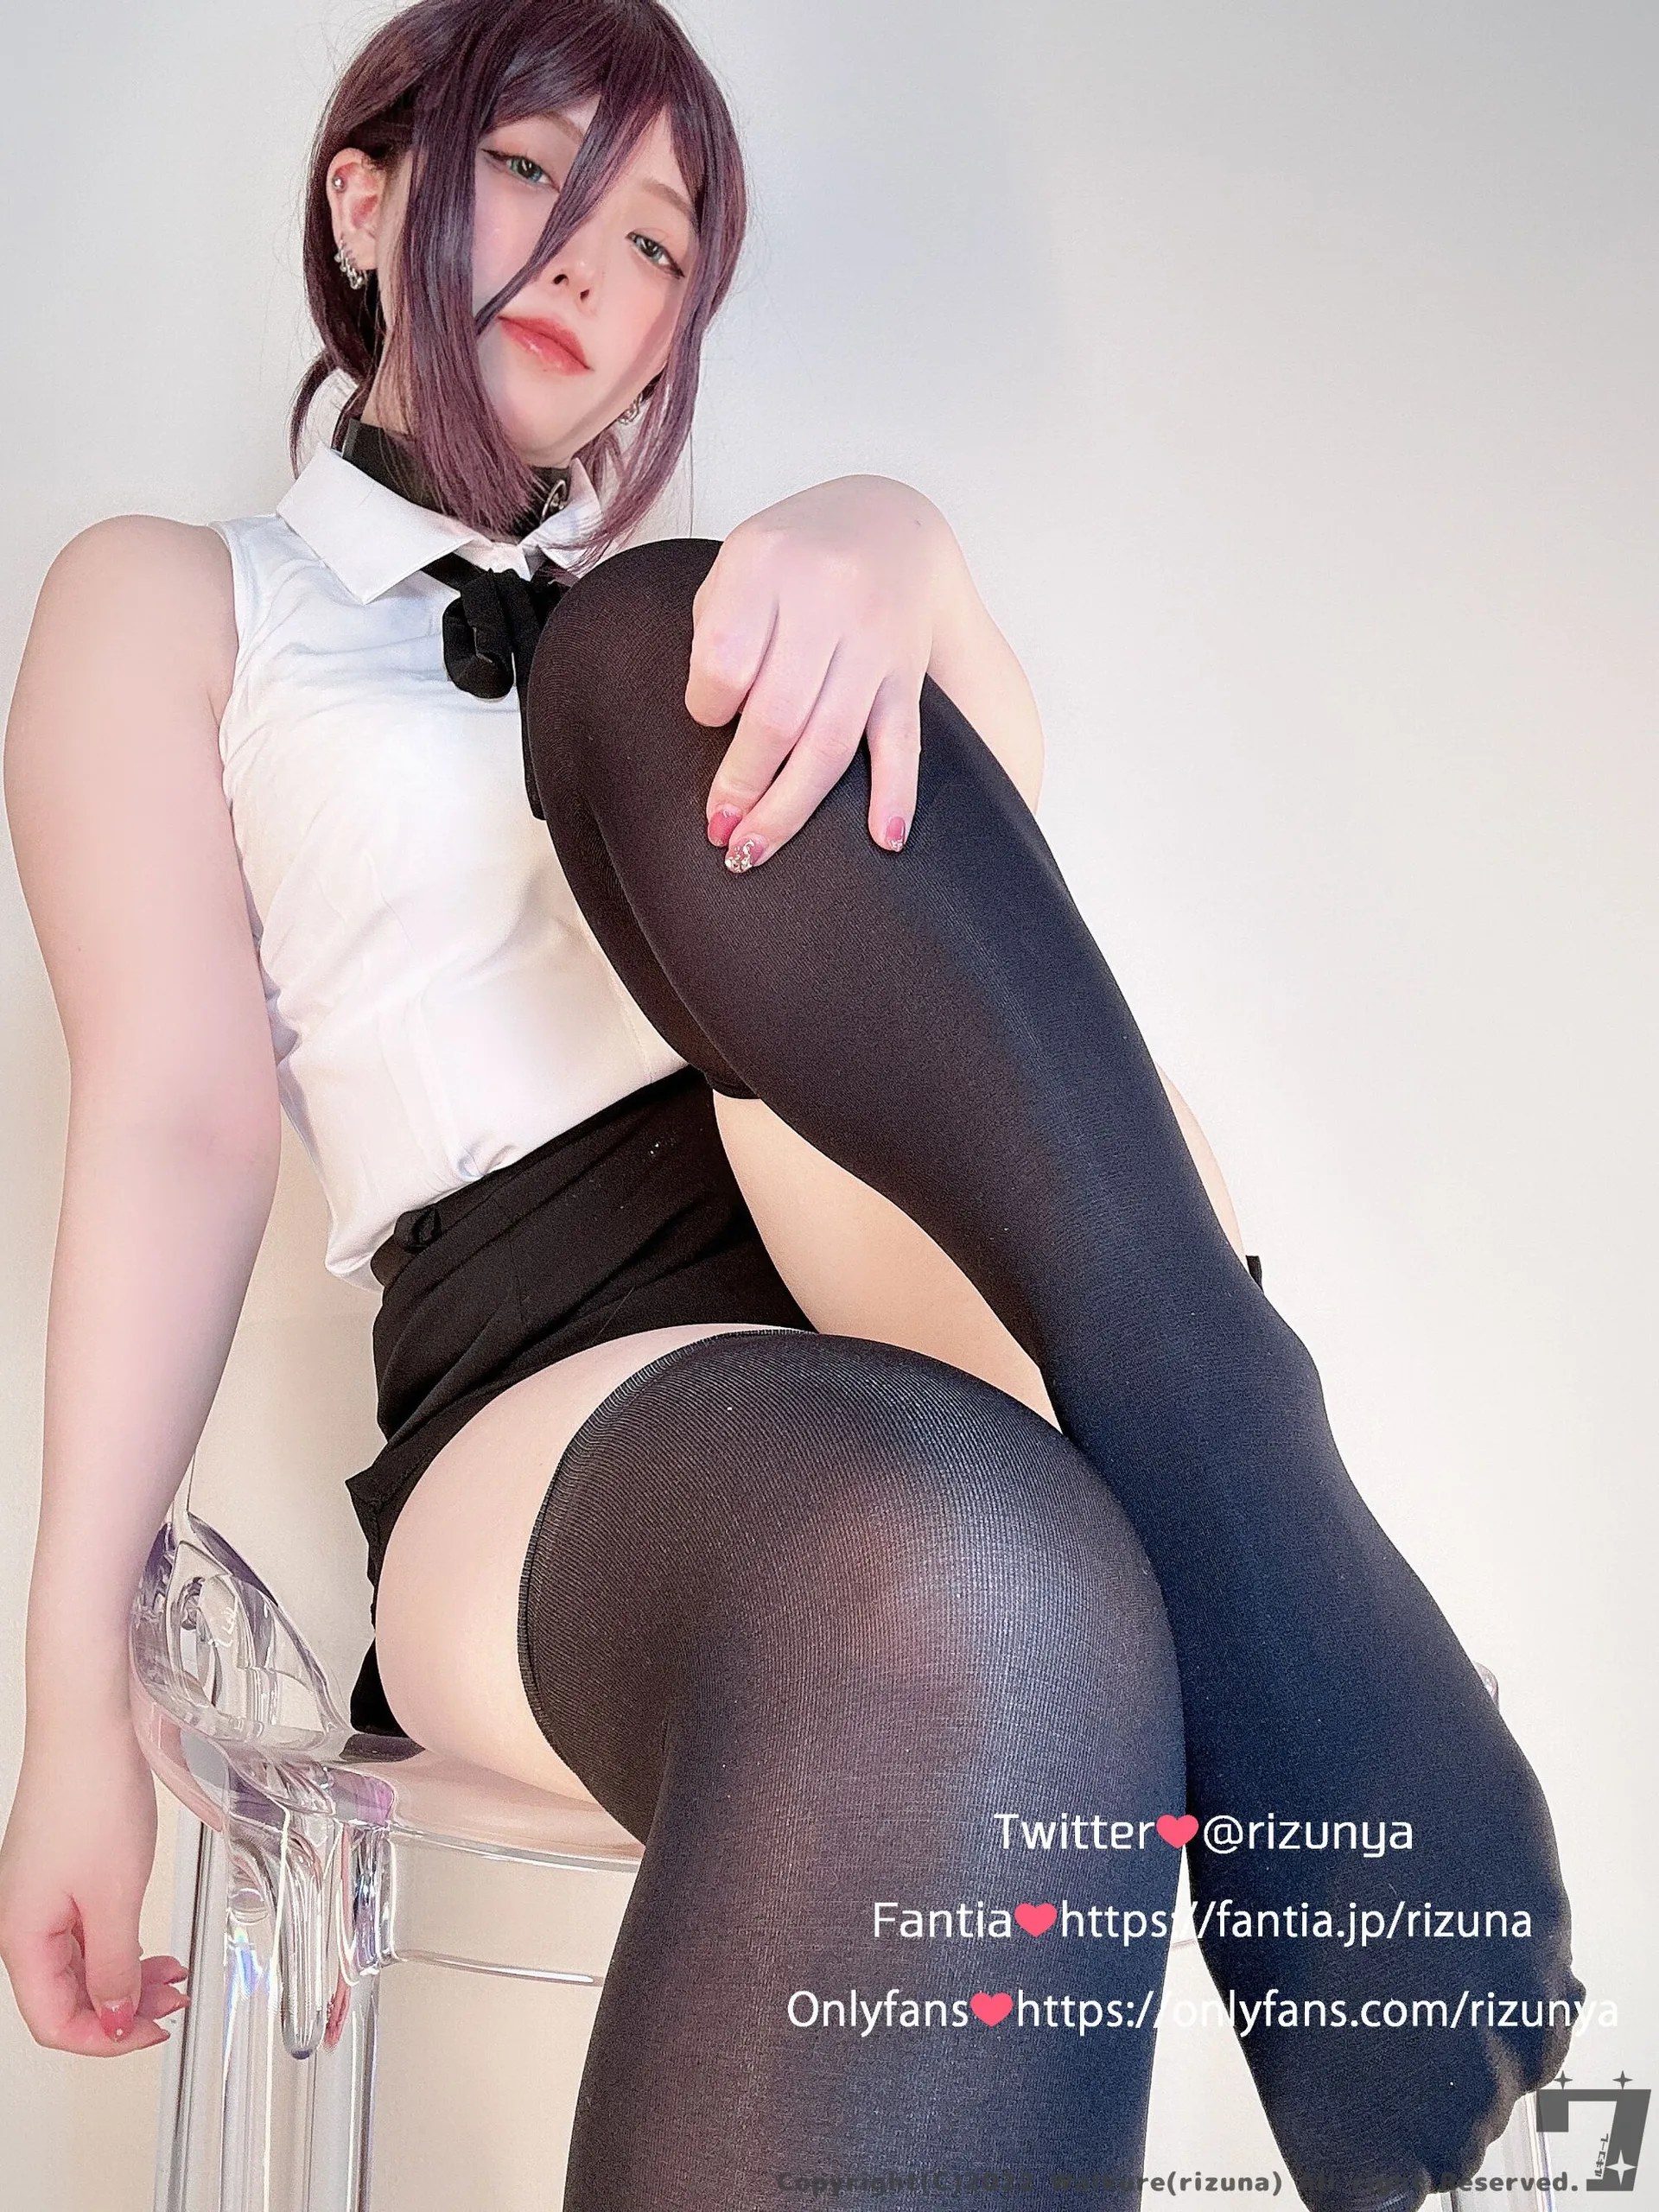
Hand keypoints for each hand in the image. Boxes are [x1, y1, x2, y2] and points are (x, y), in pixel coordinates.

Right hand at [0, 1720, 189, 2054]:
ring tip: (171, 1977)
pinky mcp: (61, 1871)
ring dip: (126, 1977)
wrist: (88, 1726)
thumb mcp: (115, 1896)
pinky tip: (149, 1947)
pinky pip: (85, 1929)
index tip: (152, 2033)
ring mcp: (41, 1895)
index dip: (106, 2039)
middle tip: (171, 2006)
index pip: (55, 2021)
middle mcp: (23, 1920)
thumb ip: (115, 1966)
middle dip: (122, 2009)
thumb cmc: (91, 1796)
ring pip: (79, 1963)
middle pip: (66, 1996)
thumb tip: (113, 2018)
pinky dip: (121, 1944)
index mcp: (23, 1937)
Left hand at [686, 474, 960, 869]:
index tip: (708, 718)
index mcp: (766, 563)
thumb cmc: (794, 557)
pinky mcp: (907, 671)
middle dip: (742, 785)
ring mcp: (873, 638)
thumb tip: (712, 731)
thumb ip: (717, 632)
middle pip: (777, 716)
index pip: (725, 661)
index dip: (708, 705)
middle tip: (719, 831)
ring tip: (754, 850)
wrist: (889, 523)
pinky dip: (896, 793)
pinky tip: (885, 838)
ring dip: (790, 808)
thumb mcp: (739, 565)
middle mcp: (825, 597)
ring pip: (831, 741)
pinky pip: (903, 740)